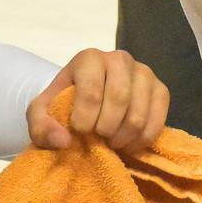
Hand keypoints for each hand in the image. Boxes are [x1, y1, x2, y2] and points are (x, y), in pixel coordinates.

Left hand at [25, 50, 170, 152]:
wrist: (86, 102)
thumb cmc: (63, 106)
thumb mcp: (41, 115)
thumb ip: (41, 127)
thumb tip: (63, 141)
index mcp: (89, 58)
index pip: (91, 91)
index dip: (84, 120)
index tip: (79, 131)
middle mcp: (119, 58)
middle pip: (119, 99)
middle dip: (106, 128)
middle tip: (98, 139)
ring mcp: (144, 73)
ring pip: (138, 113)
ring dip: (123, 137)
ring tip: (111, 143)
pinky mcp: (160, 90)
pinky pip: (158, 120)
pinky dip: (142, 140)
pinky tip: (128, 144)